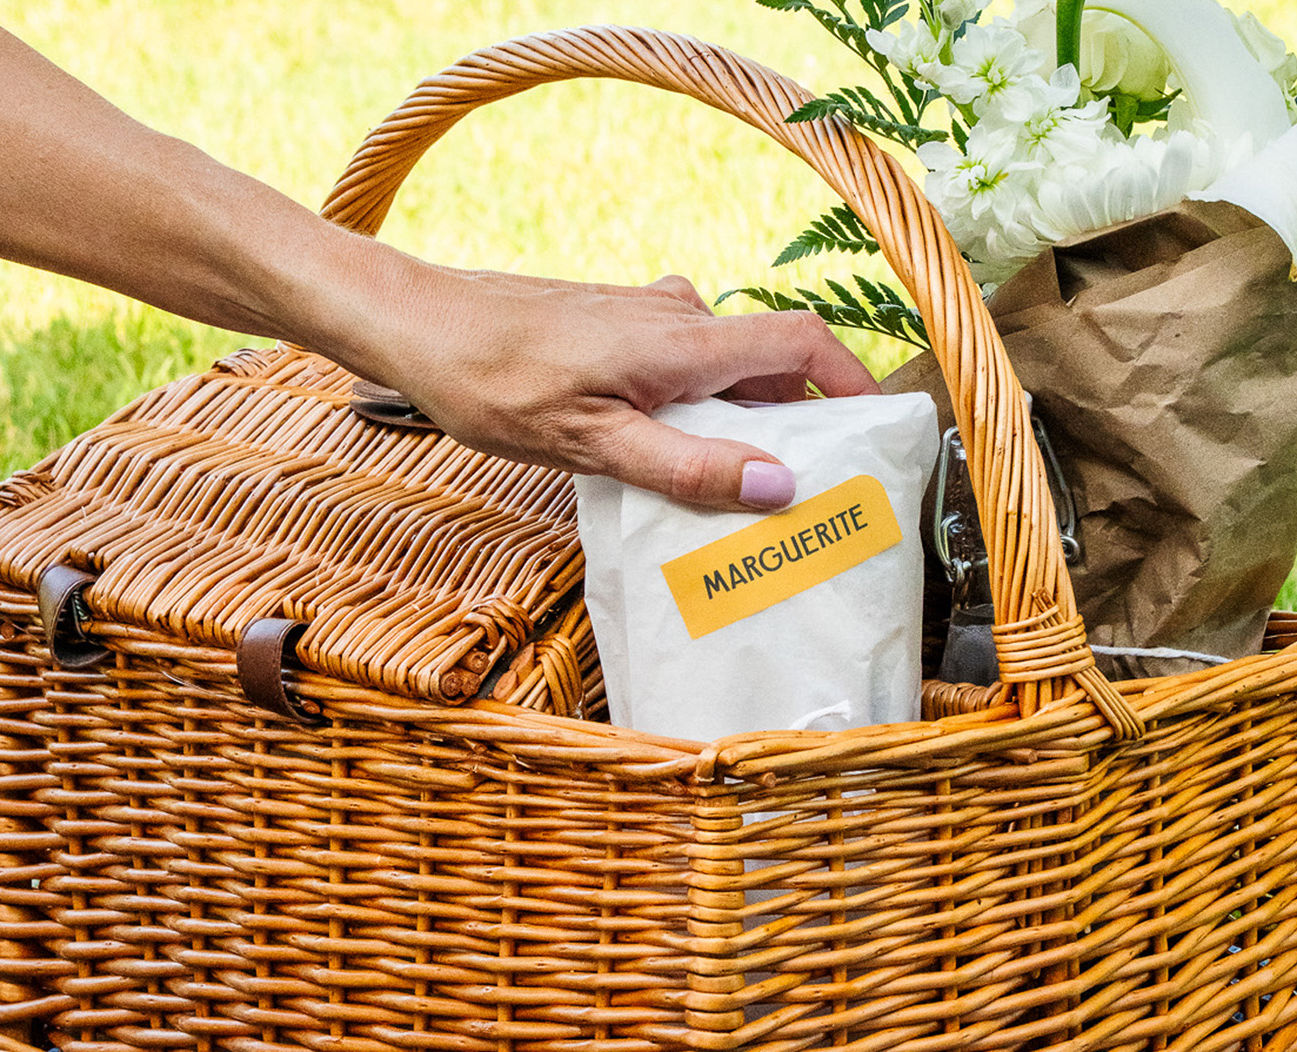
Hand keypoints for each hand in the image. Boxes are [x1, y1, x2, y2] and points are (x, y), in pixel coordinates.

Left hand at [307, 254, 880, 510]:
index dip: (853, 382)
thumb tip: (778, 484)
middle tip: (810, 490)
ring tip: (742, 489)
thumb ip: (686, 466)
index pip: (802, 342)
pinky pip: (685, 365)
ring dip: (744, 419)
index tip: (878, 430)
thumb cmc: (493, 383)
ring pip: (724, 367)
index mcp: (683, 342)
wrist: (418, 326)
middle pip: (769, 362)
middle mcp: (677, 317)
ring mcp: (646, 316)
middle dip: (799, 421)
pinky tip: (673, 455)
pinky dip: (701, 406)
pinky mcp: (617, 326)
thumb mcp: (592, 444)